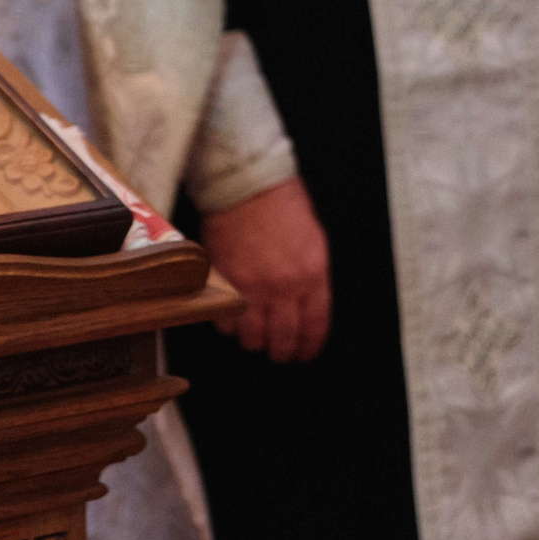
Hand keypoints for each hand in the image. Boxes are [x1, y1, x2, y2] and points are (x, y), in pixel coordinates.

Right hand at [200, 176, 332, 362]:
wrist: (247, 186)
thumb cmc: (283, 206)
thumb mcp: (314, 241)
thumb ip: (312, 276)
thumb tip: (307, 305)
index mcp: (312, 275)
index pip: (315, 325)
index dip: (309, 346)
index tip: (305, 353)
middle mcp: (284, 287)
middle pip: (283, 338)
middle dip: (281, 351)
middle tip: (278, 353)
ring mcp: (251, 287)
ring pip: (251, 336)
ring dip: (253, 340)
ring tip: (254, 337)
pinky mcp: (223, 284)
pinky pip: (224, 320)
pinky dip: (228, 324)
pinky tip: (232, 317)